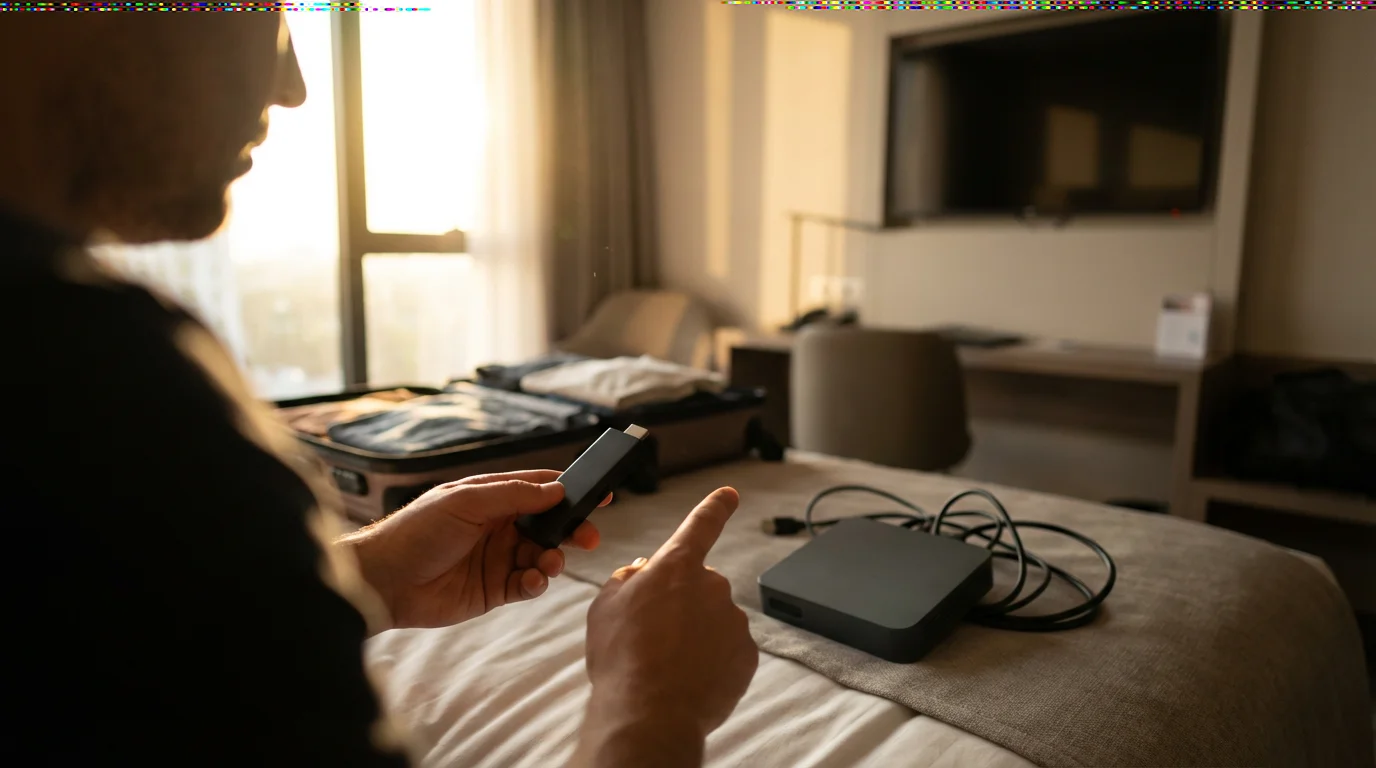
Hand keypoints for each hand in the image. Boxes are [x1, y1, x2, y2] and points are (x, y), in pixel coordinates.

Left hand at [339, 470, 604, 631]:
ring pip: (542, 556)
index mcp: (491, 498)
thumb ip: (513, 495)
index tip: (600, 493)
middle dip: (571, 530)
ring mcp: (497, 559)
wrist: (384, 581)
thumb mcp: (466, 502)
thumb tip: (555, 488)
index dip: (569, 490)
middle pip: (548, 525)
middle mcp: (498, 527)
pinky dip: (537, 583)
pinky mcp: (493, 590)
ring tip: (549, 564)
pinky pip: (527, 585)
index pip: (539, 489)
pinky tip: (532, 581)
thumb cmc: (417, 532)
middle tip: (588, 537)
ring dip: (553, 559)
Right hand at [572, 487, 757, 766]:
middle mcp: (712, 586)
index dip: (715, 506)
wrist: (648, 714)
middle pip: (699, 587)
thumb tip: (642, 570)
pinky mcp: (747, 655)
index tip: (730, 493)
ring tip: (667, 665)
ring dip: (696, 637)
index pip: (700, 525)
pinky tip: (689, 679)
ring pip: (715, 621)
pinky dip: (712, 662)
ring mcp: (733, 620)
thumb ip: (627, 579)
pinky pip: (729, 651)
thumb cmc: (621, 658)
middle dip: (682, 606)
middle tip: (654, 638)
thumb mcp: (605, 608)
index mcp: (676, 567)